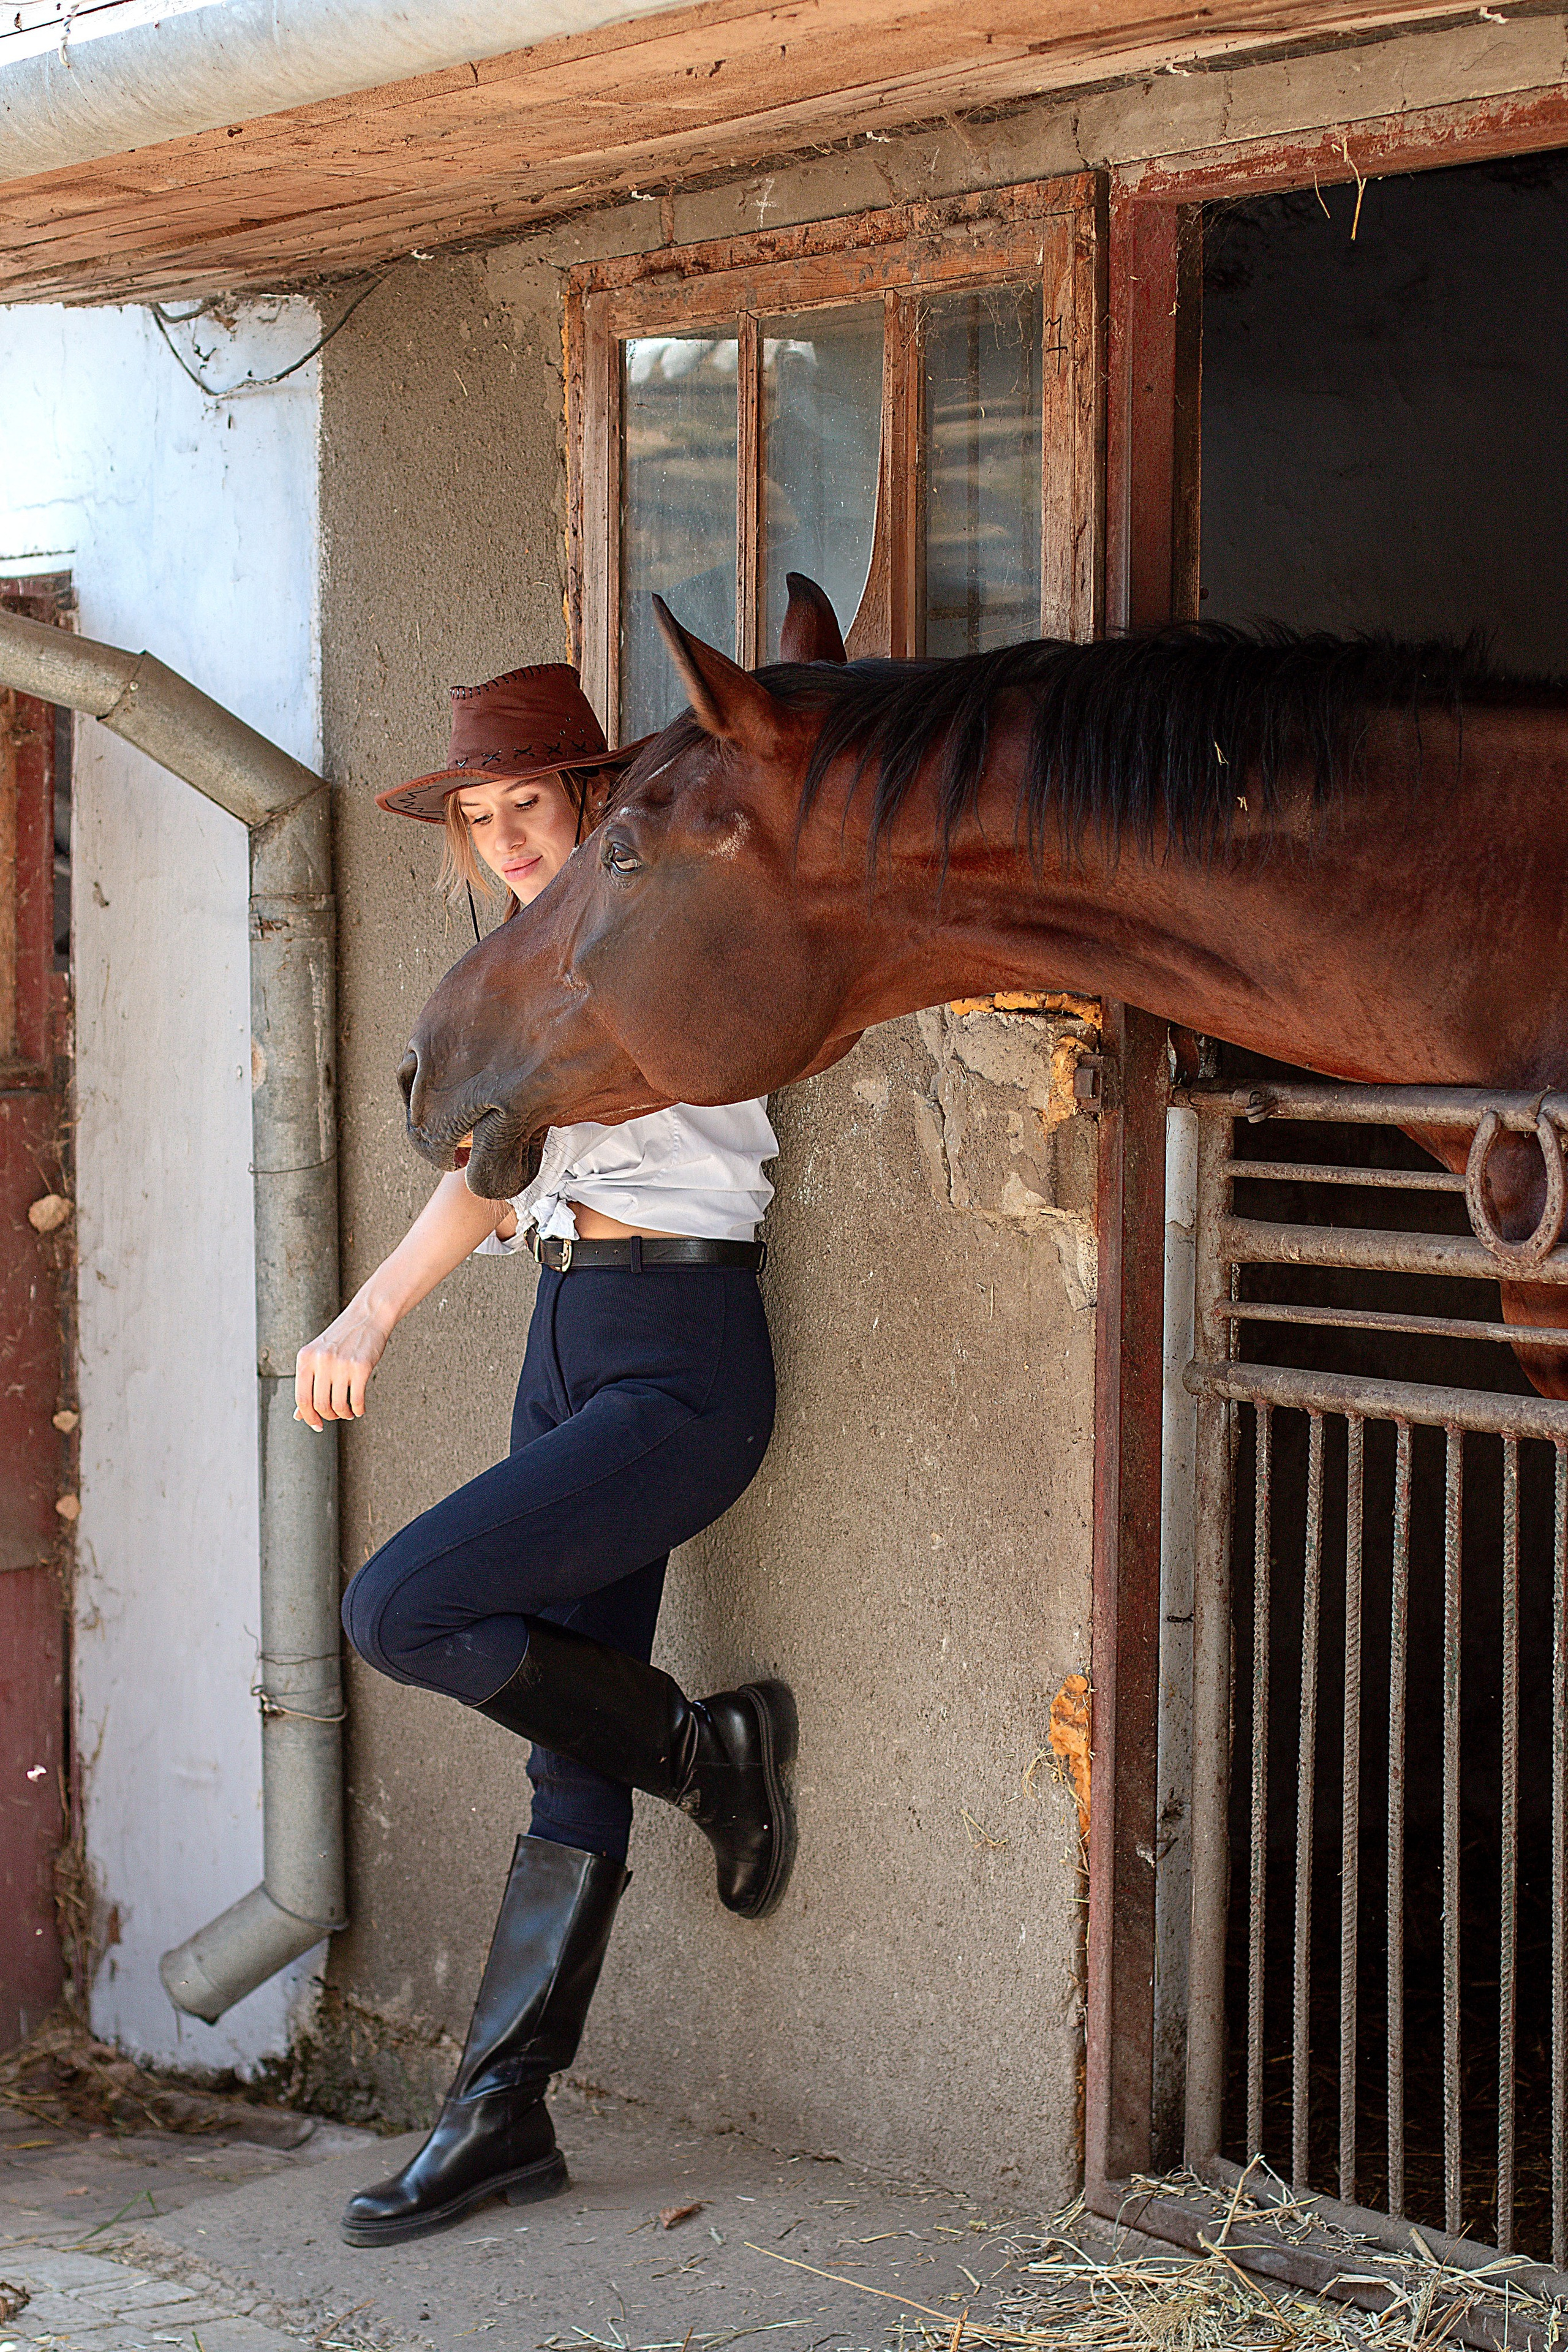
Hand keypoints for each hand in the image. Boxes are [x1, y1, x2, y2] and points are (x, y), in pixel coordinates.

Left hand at [295, 1303, 390, 1429]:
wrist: (367, 1316)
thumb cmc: (342, 1338)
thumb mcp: (318, 1357)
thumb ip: (308, 1383)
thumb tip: (299, 1414)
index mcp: (305, 1358)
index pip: (302, 1398)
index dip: (308, 1417)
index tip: (316, 1425)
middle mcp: (320, 1361)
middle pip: (319, 1404)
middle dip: (328, 1417)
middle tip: (336, 1416)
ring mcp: (340, 1364)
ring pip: (338, 1405)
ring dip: (344, 1414)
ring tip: (348, 1413)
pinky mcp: (361, 1367)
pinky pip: (357, 1399)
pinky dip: (358, 1409)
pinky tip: (359, 1408)